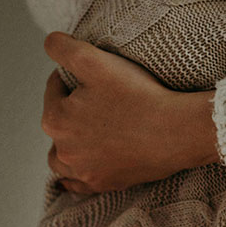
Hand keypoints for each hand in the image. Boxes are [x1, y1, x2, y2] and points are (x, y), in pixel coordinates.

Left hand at [41, 32, 218, 193]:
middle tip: (99, 96)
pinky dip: (78, 174)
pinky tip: (86, 163)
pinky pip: (80, 182)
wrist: (177, 131)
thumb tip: (48, 42)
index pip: (55, 88)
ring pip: (63, 156)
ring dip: (70, 142)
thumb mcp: (96, 61)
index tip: (95, 73)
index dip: (73, 76)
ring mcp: (84, 171)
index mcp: (55, 120)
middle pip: (59, 121)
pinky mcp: (104, 184)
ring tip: (90, 129)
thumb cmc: (138, 95)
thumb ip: (65, 49)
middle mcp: (63, 150)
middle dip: (72, 108)